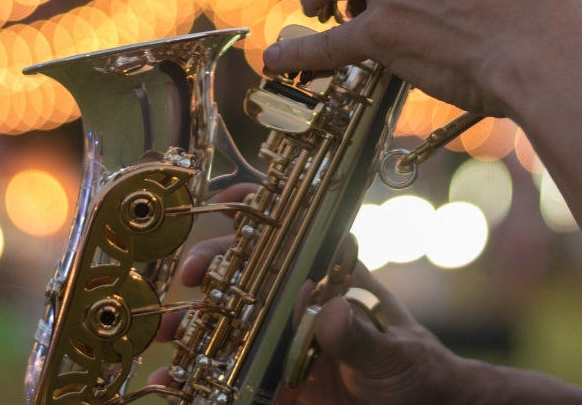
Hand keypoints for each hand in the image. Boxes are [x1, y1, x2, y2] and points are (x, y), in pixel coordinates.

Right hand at [151, 182, 471, 404]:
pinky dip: (198, 378)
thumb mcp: (395, 351)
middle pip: (248, 274)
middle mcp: (301, 305)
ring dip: (193, 323)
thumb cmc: (416, 368)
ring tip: (165, 330)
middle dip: (212, 268)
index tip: (227, 198)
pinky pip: (231, 377)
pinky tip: (173, 380)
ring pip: (230, 323)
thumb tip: (330, 310)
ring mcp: (284, 343)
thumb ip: (361, 336)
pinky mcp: (275, 384)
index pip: (293, 235)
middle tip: (190, 276)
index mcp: (332, 280)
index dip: (259, 211)